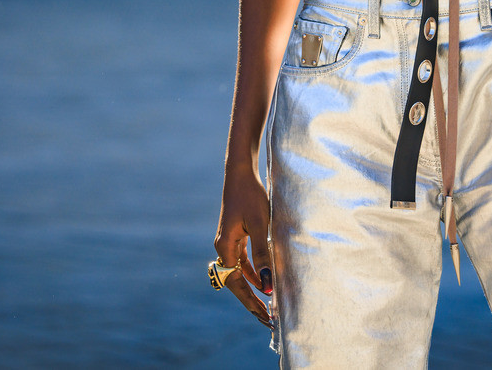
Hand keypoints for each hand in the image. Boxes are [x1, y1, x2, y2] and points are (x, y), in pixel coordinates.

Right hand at [213, 165, 273, 328]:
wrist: (241, 173)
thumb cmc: (251, 196)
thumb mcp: (260, 225)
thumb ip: (263, 255)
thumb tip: (267, 285)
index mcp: (225, 247)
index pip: (237, 284)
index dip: (251, 301)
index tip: (265, 316)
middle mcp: (223, 247)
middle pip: (236, 283)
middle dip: (252, 301)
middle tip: (268, 319)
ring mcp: (228, 242)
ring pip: (239, 273)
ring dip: (253, 288)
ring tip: (267, 305)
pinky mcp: (235, 235)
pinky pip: (242, 262)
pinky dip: (252, 273)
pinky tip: (263, 280)